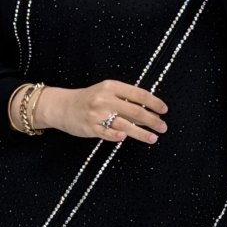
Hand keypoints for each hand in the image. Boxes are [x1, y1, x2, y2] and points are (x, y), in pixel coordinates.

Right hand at [43, 80, 167, 144]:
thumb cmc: (89, 99)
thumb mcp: (106, 92)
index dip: (153, 102)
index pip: (138, 94)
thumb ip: (125, 99)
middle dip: (152, 120)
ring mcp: (97, 114)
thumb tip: (150, 111)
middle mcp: (105, 99)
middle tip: (163, 127)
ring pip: (124, 124)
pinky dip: (116, 136)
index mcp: (111, 87)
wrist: (62, 106)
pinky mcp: (90, 128)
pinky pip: (107, 134)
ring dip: (141, 133)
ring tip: (154, 138)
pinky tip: (125, 139)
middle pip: (134, 111)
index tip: (164, 110)